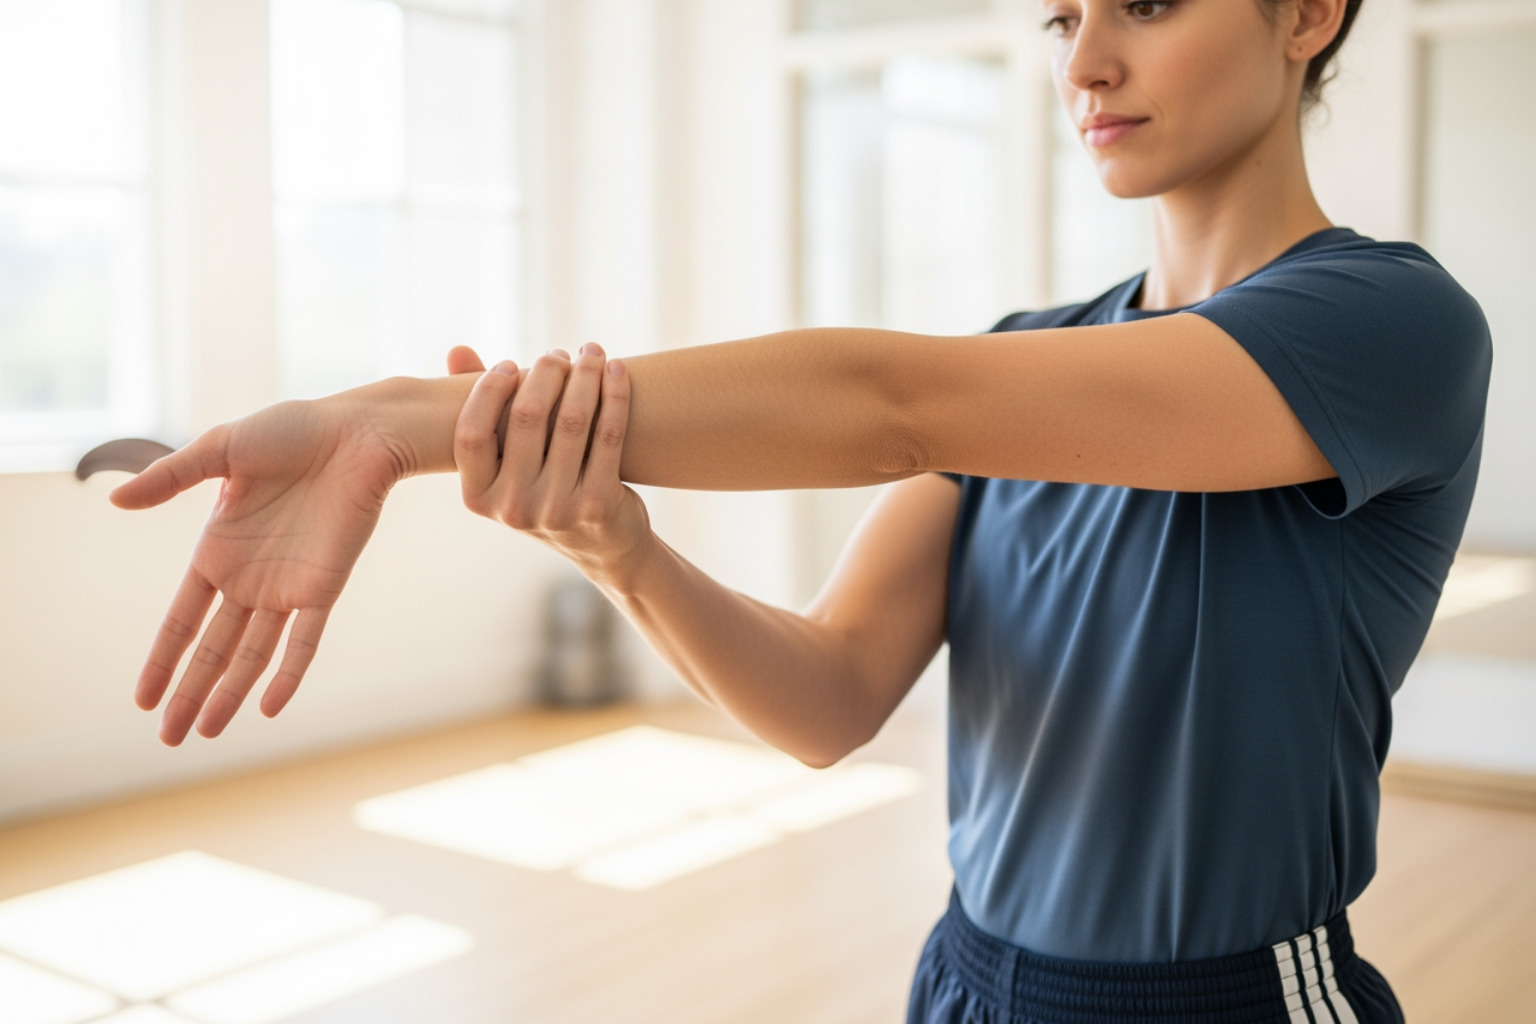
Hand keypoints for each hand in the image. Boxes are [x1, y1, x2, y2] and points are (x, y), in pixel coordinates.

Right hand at [111, 392, 413, 745]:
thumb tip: (116, 501)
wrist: (356, 433)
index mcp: (220, 552)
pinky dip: (288, 673)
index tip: (143, 699)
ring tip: (204, 733)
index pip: (182, 619)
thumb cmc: (292, 433)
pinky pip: (305, 639)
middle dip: (190, 692)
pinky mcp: (325, 585)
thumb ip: (172, 478)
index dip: (163, 659)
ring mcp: (288, 586)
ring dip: (228, 693)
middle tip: (168, 739)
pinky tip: (267, 707)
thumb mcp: (221, 450)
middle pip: (213, 649)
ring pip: (252, 654)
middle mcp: (251, 578)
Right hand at [456, 344, 652, 588]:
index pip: (471, 433)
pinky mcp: (598, 504)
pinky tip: (617, 371)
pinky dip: (614, 394)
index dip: (488, 391)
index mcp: (478, 498)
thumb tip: (456, 349)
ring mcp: (556, 510)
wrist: (604, 547)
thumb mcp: (507, 466)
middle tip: (558, 355)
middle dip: (545, 372)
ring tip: (591, 353)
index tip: (509, 364)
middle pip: (525, 418)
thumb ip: (482, 410)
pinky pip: (607, 434)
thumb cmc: (547, 492)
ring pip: (570, 420)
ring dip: (584, 375)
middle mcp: (513, 508)